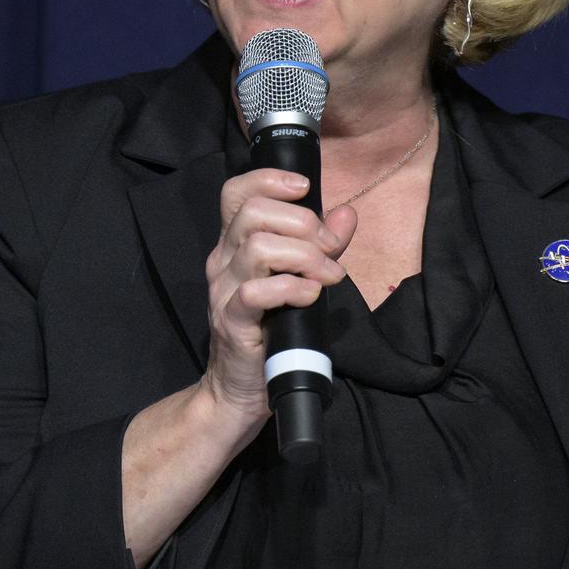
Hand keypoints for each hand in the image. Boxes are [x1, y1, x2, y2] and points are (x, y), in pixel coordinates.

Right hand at [200, 169, 355, 423]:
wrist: (240, 389)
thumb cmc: (271, 331)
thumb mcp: (298, 279)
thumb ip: (320, 246)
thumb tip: (346, 214)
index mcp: (233, 244)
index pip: (236, 192)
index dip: (269, 179)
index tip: (304, 187)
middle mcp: (222, 260)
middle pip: (253, 213)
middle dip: (302, 222)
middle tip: (330, 248)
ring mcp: (222, 290)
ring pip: (258, 247)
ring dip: (305, 256)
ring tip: (328, 276)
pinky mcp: (231, 321)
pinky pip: (257, 291)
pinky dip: (292, 288)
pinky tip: (311, 297)